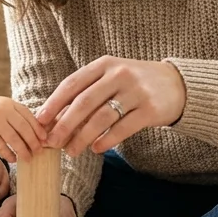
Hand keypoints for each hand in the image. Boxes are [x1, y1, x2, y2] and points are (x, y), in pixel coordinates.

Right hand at [0, 96, 46, 162]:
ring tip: (28, 158)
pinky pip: (1, 147)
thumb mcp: (5, 106)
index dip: (38, 129)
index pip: (29, 117)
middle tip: (38, 151)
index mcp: (10, 104)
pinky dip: (9, 155)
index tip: (44, 139)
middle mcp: (3, 112)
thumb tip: (38, 131)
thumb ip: (19, 114)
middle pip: (24, 129)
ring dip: (23, 151)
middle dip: (33, 142)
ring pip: (14, 139)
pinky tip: (14, 159)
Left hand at [36, 56, 186, 156]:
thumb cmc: (134, 84)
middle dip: (64, 125)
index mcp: (104, 65)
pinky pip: (123, 128)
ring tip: (71, 151)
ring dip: (83, 137)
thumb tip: (55, 119)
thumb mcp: (111, 79)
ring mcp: (136, 91)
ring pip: (101, 118)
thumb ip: (87, 93)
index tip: (40, 121)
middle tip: (52, 142)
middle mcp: (119, 74)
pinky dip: (107, 140)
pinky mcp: (150, 109)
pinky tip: (96, 149)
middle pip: (84, 103)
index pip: (72, 84)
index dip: (54, 104)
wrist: (177, 84)